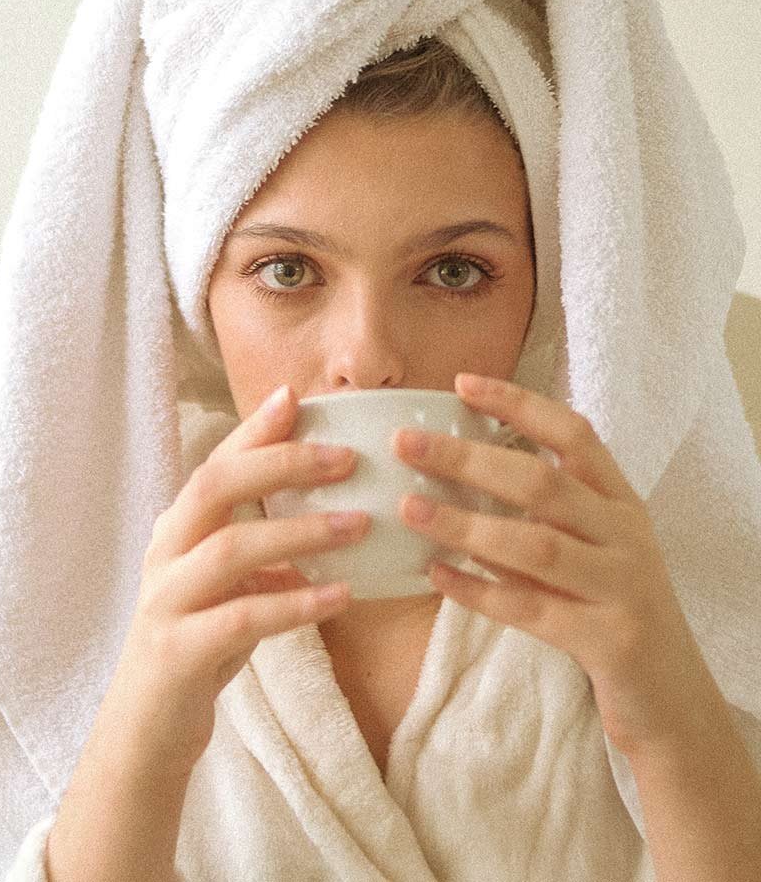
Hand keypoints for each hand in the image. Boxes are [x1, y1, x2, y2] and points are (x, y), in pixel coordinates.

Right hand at [112, 384, 367, 771]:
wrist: (147, 728)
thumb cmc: (199, 642)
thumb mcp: (230, 583)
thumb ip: (263, 545)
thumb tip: (333, 508)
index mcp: (180, 529)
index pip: (217, 463)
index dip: (255, 430)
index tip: (297, 397)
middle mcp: (166, 553)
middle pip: (214, 487)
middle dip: (281, 463)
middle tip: (346, 457)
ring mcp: (167, 601)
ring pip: (230, 548)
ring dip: (300, 532)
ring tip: (360, 524)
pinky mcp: (179, 651)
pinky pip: (243, 618)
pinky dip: (296, 602)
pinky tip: (342, 595)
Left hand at [392, 372, 724, 757]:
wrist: (672, 697)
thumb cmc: (613, 609)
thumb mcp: (591, 551)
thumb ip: (543, 517)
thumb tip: (456, 479)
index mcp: (620, 503)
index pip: (573, 434)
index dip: (519, 404)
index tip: (462, 384)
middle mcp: (625, 535)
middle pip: (543, 483)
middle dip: (470, 458)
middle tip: (408, 443)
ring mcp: (622, 587)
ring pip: (535, 545)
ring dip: (465, 523)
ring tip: (410, 507)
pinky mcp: (608, 640)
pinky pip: (531, 610)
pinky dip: (479, 591)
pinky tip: (436, 575)